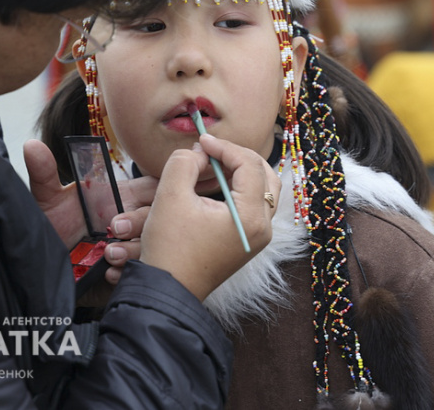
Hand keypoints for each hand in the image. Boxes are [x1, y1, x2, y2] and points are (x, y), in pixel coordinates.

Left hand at [24, 138, 157, 283]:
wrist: (39, 268)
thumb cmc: (50, 230)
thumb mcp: (47, 202)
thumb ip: (44, 174)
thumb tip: (32, 145)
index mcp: (120, 197)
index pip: (154, 186)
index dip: (156, 190)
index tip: (135, 202)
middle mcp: (131, 221)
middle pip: (158, 215)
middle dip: (140, 221)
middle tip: (115, 228)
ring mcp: (131, 247)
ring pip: (152, 244)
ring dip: (133, 249)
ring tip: (107, 253)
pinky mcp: (126, 272)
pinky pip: (141, 270)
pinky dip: (126, 271)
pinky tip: (107, 272)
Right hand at [140, 134, 277, 300]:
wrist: (167, 291)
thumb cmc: (169, 248)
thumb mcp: (170, 197)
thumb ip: (184, 163)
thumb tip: (199, 152)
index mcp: (250, 217)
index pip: (249, 166)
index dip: (226, 147)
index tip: (202, 142)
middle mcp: (262, 228)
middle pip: (266, 176)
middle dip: (240, 157)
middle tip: (213, 149)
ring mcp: (258, 238)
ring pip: (264, 191)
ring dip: (242, 172)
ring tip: (214, 163)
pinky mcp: (248, 242)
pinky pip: (254, 206)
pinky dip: (240, 189)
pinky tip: (216, 183)